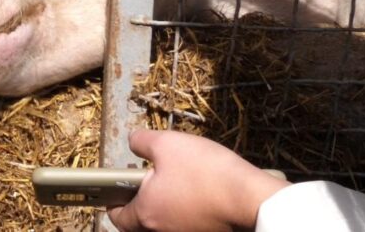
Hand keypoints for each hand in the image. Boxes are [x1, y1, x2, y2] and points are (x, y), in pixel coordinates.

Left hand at [107, 130, 288, 231]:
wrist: (250, 198)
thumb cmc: (205, 172)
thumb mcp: (166, 144)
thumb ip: (142, 142)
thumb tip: (133, 141)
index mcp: (145, 215)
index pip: (117, 217)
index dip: (113, 202)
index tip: (117, 190)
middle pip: (139, 226)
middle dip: (138, 207)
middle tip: (145, 185)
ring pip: (163, 226)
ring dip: (162, 211)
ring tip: (173, 186)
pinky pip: (185, 227)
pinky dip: (184, 216)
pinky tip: (195, 196)